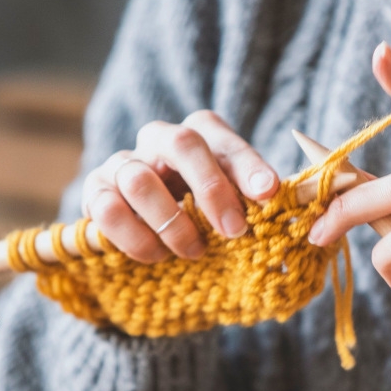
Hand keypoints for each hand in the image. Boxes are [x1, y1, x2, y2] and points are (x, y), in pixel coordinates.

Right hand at [81, 111, 278, 262]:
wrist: (152, 237)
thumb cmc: (204, 217)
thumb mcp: (235, 207)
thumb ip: (258, 206)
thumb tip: (295, 222)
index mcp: (199, 135)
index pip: (223, 138)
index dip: (247, 164)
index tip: (269, 193)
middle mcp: (159, 140)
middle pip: (182, 143)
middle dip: (212, 190)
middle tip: (234, 231)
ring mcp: (122, 163)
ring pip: (140, 179)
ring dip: (172, 223)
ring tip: (193, 252)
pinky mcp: (95, 193)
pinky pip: (107, 210)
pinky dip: (136, 238)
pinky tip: (157, 256)